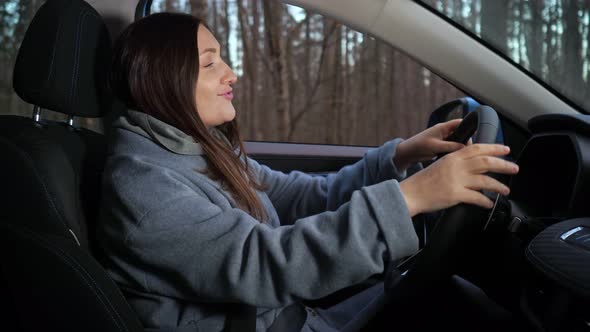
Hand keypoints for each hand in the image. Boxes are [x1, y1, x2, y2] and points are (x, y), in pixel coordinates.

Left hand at [394, 119, 464, 170]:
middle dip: (465, 141)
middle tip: (467, 150)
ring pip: (457, 142)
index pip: (459, 123)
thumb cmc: (419, 146)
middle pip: (460, 133)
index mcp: (443, 127)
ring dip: (459, 148)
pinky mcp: (441, 146)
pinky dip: (454, 152)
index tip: (473, 137)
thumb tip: (464, 147)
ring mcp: (443, 139)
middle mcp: (444, 132)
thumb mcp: (436, 146)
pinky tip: (454, 158)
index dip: (468, 127)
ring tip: (461, 155)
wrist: (408, 153)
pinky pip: (452, 148)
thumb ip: (451, 146)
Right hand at [399, 144, 518, 216]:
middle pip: (486, 162)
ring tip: (505, 190)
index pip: (478, 148)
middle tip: (514, 168)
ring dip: (499, 186)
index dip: (494, 148)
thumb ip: (456, 161)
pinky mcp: (456, 195)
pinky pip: (477, 198)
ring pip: (485, 181)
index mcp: (453, 157)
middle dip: (503, 165)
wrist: (411, 193)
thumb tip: (473, 162)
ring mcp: (457, 180)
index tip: (506, 150)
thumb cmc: (423, 181)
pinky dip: (485, 201)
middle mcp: (456, 166)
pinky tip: (489, 203)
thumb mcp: (440, 164)